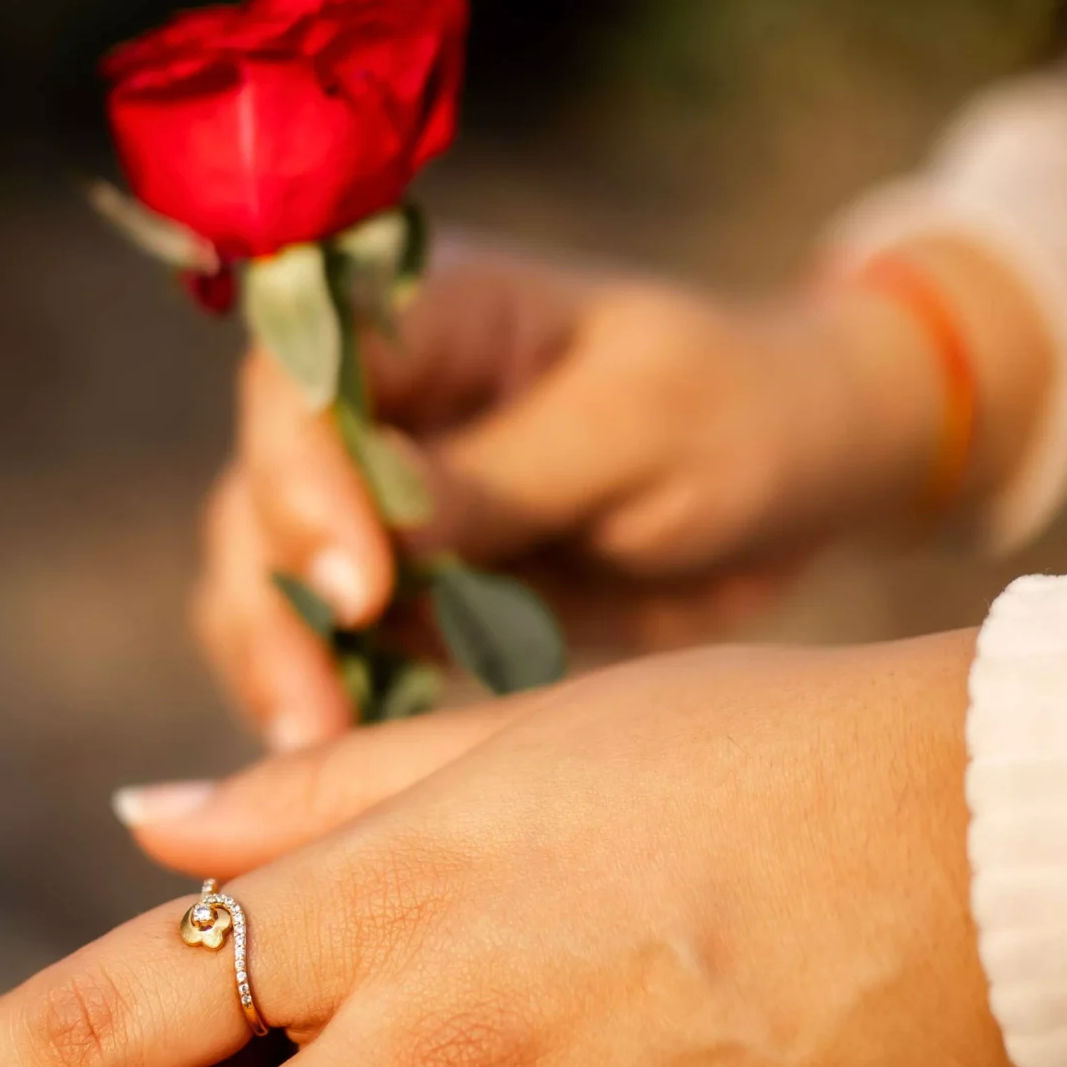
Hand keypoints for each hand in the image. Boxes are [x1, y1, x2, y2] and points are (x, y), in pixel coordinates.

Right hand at [194, 241, 1049, 748]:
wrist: (804, 482)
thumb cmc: (742, 413)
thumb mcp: (644, 425)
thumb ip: (507, 470)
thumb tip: (377, 513)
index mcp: (432, 312)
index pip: (307, 376)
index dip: (305, 477)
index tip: (364, 585)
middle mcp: (381, 396)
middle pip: (261, 485)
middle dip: (274, 595)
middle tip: (313, 707)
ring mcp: (379, 492)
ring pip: (269, 573)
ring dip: (276, 658)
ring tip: (314, 743)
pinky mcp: (404, 584)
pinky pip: (325, 642)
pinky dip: (322, 693)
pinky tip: (340, 753)